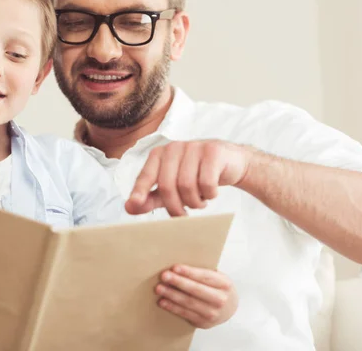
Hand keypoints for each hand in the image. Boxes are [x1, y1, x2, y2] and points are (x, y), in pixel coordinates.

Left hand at [126, 140, 251, 215]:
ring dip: (194, 202)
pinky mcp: (213, 151)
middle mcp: (174, 147)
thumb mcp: (171, 188)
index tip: (132, 205)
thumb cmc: (197, 176)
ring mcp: (194, 146)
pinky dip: (209, 194)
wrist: (231, 163)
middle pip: (167, 186)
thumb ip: (150, 198)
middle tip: (184, 215)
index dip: (139, 192)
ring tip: (199, 202)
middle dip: (175, 207)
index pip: (146, 176)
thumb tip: (129, 207)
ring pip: (187, 186)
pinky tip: (211, 192)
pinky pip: (207, 182)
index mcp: (159, 154)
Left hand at [154, 264, 237, 328]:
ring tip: (159, 288)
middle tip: (164, 276)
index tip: (175, 267)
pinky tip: (162, 301)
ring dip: (172, 295)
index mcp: (224, 284)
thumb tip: (176, 267)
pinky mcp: (203, 323)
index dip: (189, 272)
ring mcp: (212, 313)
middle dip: (178, 282)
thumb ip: (201, 273)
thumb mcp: (216, 277)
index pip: (205, 276)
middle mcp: (220, 299)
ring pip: (189, 302)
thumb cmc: (217, 287)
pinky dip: (172, 307)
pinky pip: (185, 313)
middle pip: (196, 290)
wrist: (229, 308)